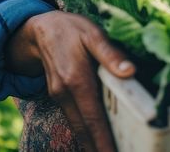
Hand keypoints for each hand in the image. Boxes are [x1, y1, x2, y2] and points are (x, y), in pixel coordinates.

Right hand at [7, 10, 134, 151]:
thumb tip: (130, 71)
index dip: (105, 141)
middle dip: (98, 148)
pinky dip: (86, 133)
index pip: (94, 119)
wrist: (39, 28)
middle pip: (85, 131)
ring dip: (92, 144)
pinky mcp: (58, 97)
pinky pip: (74, 119)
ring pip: (78, 128)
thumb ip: (110, 54)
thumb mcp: (93, 34)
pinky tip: (97, 140)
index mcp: (77, 80)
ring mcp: (60, 97)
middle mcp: (66, 93)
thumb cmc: (71, 29)